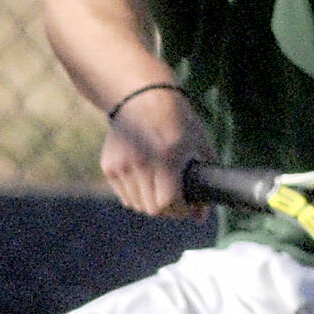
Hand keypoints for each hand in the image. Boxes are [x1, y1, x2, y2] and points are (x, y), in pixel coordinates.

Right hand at [100, 86, 213, 220]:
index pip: (167, 203)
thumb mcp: (199, 144)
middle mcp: (140, 161)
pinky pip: (124, 194)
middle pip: (151, 209)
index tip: (188, 207)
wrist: (142, 96)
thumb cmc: (178, 120)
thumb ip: (205, 181)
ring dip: (151, 201)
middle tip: (177, 199)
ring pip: (136, 204)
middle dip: (168, 209)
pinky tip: (146, 177)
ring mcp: (121, 164)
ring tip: (161, 186)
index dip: (180, 210)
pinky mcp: (108, 166)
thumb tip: (201, 217)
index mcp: (166, 156)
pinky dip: (136, 193)